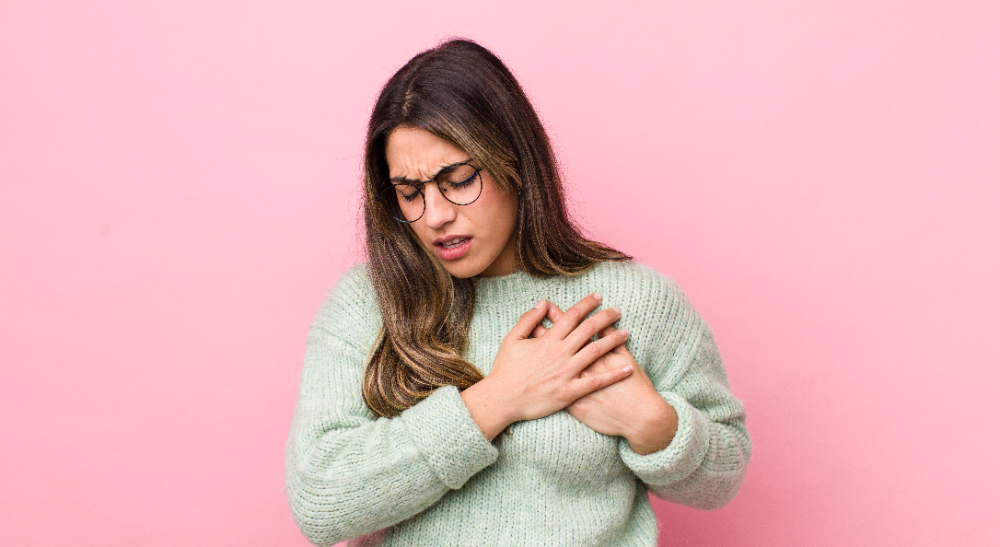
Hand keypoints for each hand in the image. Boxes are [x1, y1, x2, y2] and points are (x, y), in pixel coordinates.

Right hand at [460, 294, 633, 440]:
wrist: (502, 400)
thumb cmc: (505, 370)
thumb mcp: (511, 339)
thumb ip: (528, 320)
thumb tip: (543, 303)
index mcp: (547, 340)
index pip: (572, 316)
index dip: (587, 304)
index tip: (598, 297)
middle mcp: (560, 353)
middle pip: (588, 330)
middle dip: (605, 317)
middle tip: (618, 311)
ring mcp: (566, 373)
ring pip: (596, 352)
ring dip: (613, 341)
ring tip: (626, 333)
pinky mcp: (569, 392)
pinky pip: (596, 382)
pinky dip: (613, 375)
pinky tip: (628, 368)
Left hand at [538, 303, 678, 454]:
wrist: (638, 417)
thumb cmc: (635, 387)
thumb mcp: (626, 357)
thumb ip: (612, 337)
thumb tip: (603, 321)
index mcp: (591, 353)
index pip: (570, 328)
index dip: (558, 316)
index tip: (548, 306)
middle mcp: (578, 366)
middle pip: (555, 343)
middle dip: (542, 329)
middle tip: (529, 320)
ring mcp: (573, 384)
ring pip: (550, 363)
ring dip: (539, 350)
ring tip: (529, 339)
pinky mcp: (571, 401)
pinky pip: (552, 385)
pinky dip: (544, 377)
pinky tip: (537, 371)